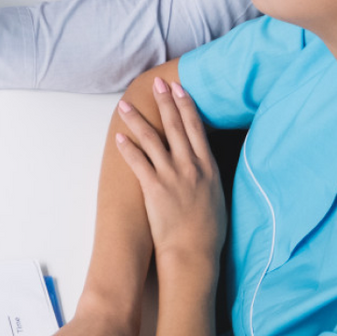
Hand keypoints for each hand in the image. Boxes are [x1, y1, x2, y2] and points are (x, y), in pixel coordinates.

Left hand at [115, 76, 226, 269]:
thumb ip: (209, 177)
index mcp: (209, 168)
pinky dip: (128, 148)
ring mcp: (173, 177)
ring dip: (137, 119)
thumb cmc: (208, 231)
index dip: (187, 106)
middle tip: (157, 83)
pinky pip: (138, 162)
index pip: (197, 129)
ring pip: (152, 140)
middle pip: (176, 127)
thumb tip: (204, 164)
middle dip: (165, 102)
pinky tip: (119, 136)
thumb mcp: (217, 197)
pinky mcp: (155, 188)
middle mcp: (192, 168)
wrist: (194, 252)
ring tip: (125, 105)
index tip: (180, 89)